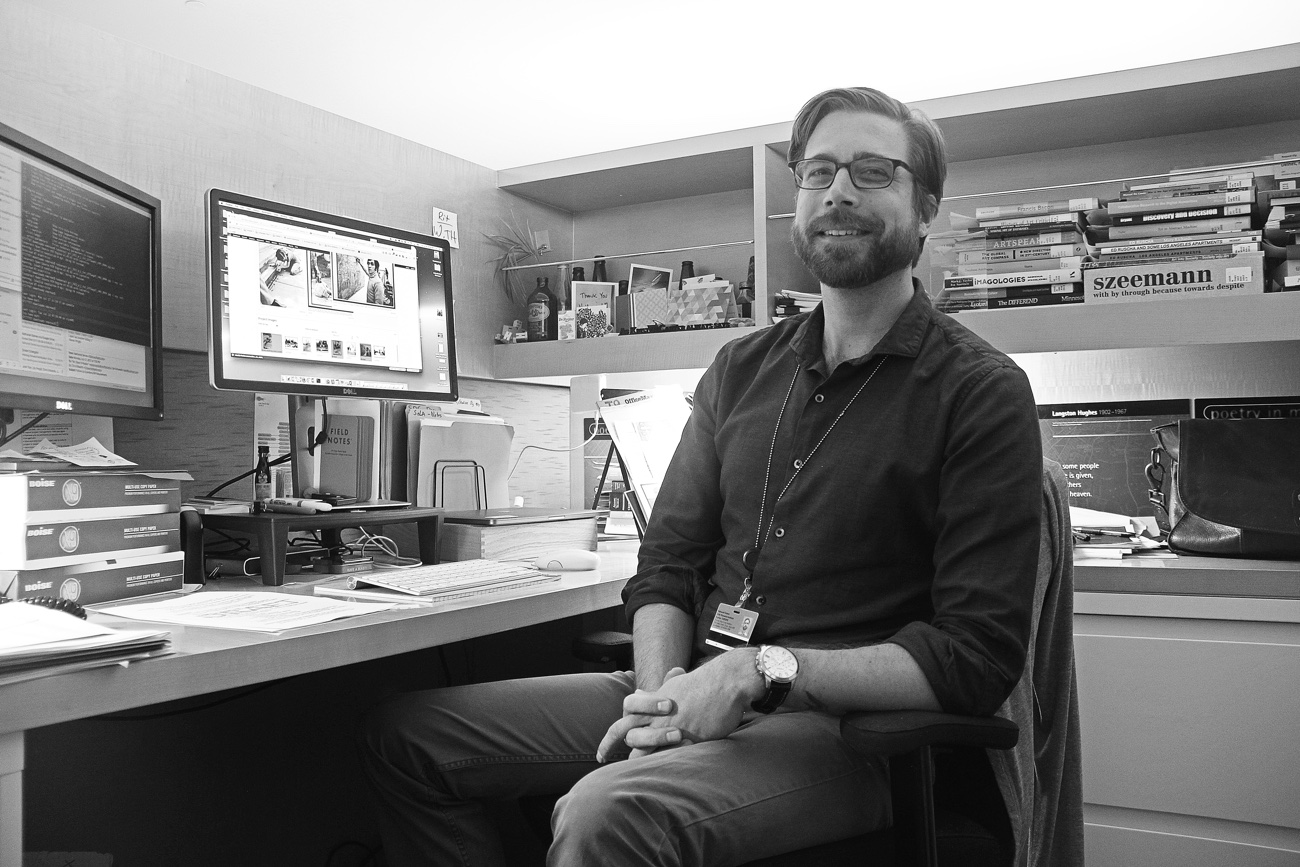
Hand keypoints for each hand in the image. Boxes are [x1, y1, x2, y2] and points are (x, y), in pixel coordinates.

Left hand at [597, 651, 755, 760]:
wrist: (727, 682)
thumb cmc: (705, 683)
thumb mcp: (675, 684)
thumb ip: (656, 694)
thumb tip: (641, 693)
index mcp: (652, 701)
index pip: (623, 717)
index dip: (610, 737)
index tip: (603, 754)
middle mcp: (657, 714)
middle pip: (628, 734)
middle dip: (616, 749)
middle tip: (604, 762)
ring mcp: (671, 726)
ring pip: (645, 748)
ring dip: (642, 759)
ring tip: (638, 772)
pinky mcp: (689, 738)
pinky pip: (670, 757)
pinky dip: (664, 767)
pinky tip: (661, 777)